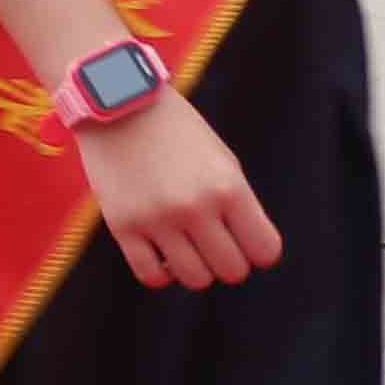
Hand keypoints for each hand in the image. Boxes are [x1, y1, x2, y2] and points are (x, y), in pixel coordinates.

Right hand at [78, 86, 279, 289]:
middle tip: (215, 245)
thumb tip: (244, 251)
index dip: (259, 251)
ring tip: (187, 249)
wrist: (119, 106)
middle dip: (228, 262)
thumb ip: (238, 205)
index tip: (246, 242)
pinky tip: (161, 254)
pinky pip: (151, 276)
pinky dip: (162, 273)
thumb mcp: (222, 161)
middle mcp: (195, 207)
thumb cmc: (177, 132)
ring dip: (196, 269)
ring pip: (195, 279)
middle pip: (232, 270)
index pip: (264, 251)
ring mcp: (156, 219)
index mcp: (229, 188)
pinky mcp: (122, 226)